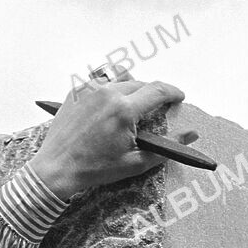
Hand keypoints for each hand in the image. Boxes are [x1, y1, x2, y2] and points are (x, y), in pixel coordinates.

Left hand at [28, 71, 198, 200]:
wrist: (56, 170)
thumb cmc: (93, 169)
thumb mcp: (134, 162)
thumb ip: (165, 148)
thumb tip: (191, 135)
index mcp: (124, 110)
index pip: (158, 90)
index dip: (173, 92)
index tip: (178, 97)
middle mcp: (108, 93)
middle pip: (140, 83)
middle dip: (150, 95)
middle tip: (151, 111)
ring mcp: (89, 89)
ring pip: (119, 77)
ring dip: (128, 87)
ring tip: (127, 105)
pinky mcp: (75, 91)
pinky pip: (98, 81)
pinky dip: (106, 89)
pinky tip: (105, 106)